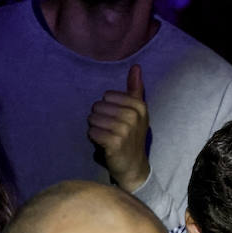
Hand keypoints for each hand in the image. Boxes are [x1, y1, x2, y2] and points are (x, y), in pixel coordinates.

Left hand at [88, 64, 150, 190]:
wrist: (133, 166)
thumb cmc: (132, 136)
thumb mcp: (137, 111)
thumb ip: (135, 88)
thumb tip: (136, 66)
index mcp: (139, 106)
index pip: (107, 95)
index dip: (107, 107)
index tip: (117, 118)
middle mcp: (134, 116)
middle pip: (98, 106)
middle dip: (99, 118)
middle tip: (110, 129)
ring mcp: (125, 130)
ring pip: (93, 118)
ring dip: (96, 128)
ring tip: (106, 136)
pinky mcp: (114, 142)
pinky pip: (92, 132)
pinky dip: (93, 137)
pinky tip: (103, 143)